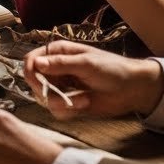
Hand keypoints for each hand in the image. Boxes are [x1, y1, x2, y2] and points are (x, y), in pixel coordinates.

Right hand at [23, 41, 163, 118]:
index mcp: (58, 52)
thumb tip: (36, 63)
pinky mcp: (68, 102)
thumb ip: (61, 64)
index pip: (31, 61)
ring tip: (83, 101)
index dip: (31, 73)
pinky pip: (55, 111)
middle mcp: (56, 68)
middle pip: (34, 83)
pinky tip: (84, 105)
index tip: (41, 85)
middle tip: (66, 97)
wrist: (132, 89)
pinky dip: (67, 111)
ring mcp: (62, 86)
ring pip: (44, 99)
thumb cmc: (112, 69)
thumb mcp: (87, 64)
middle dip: (49, 93)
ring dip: (61, 103)